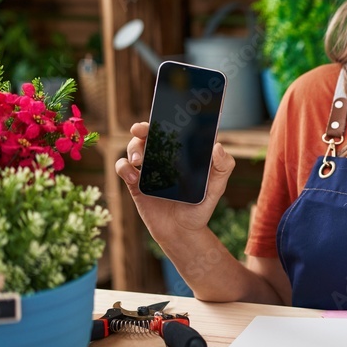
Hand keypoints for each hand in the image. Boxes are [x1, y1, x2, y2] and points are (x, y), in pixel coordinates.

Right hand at [114, 121, 235, 239]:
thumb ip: (223, 166)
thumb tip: (217, 146)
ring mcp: (149, 169)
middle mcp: (164, 156)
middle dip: (143, 128)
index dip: (165, 119)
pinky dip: (123, 167)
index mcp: (182, 152)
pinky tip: (132, 175)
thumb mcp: (217, 186)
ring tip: (139, 159)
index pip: (172, 130)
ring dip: (133, 148)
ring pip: (134, 148)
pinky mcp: (136, 183)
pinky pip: (123, 168)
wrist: (182, 232)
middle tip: (140, 130)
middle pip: (149, 135)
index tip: (162, 114)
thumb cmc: (201, 205)